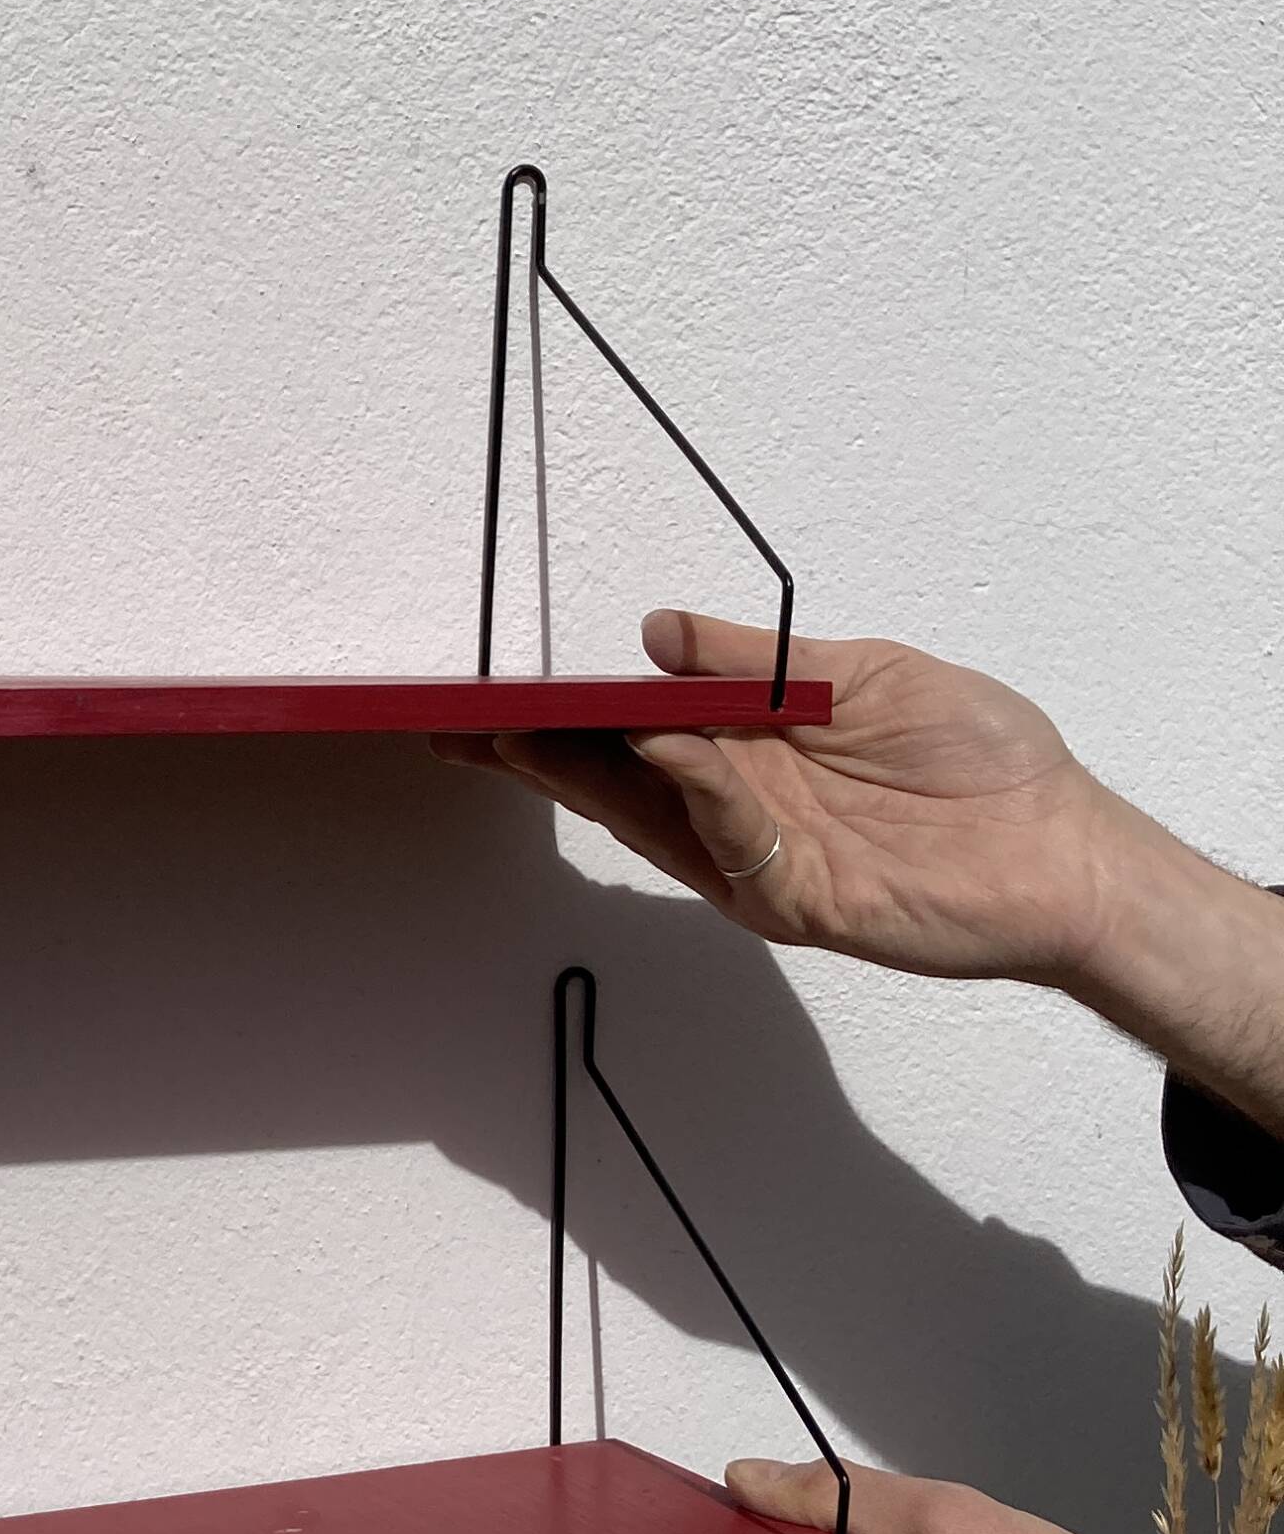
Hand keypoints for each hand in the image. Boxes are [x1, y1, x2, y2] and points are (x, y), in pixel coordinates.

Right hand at [436, 607, 1137, 984]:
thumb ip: (758, 660)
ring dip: (585, 771)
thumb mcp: (864, 672)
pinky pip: (726, 836)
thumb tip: (656, 634)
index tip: (505, 688)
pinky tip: (660, 739)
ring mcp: (758, 856)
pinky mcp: (790, 899)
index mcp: (750, 747)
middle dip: (541, 747)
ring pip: (649, 812)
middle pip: (617, 776)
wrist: (1062, 849)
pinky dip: (691, 786)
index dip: (571, 710)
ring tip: (523, 727)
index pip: (636, 726)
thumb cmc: (982, 760)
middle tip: (470, 720)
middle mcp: (739, 804)